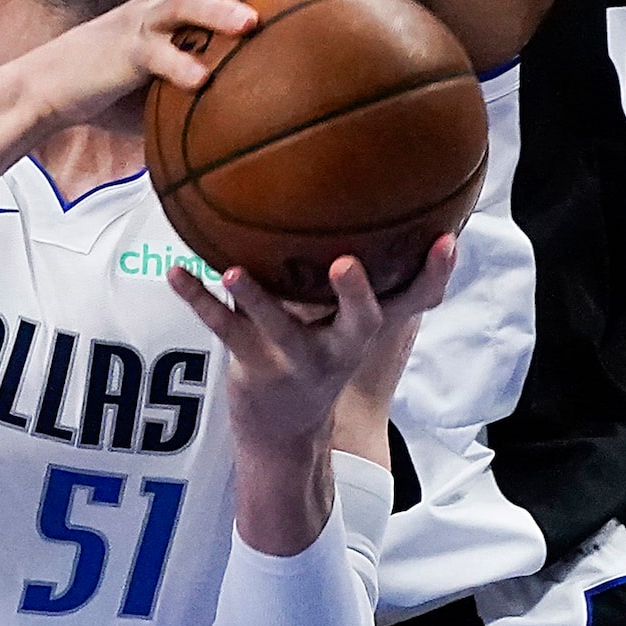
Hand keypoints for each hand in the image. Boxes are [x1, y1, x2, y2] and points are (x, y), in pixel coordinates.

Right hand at [0, 0, 378, 133]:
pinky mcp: (124, 49)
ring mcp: (151, 18)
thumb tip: (303, 118)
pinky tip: (199, 82)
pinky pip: (153, 53)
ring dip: (221, 8)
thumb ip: (237, 82)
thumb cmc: (133, 83)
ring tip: (253, 23)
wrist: (59, 84)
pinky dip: (176, 66)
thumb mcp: (193, 76)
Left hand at [173, 238, 456, 454]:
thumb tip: (371, 194)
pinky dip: (197, 298)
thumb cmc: (319, 352)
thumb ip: (358, 275)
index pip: (416, 300)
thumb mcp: (345, 322)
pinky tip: (176, 271)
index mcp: (366, 328)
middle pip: (360, 322)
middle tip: (346, 262)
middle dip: (355, 293)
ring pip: (278, 326)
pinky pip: (224, 327)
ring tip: (232, 270)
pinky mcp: (254, 366)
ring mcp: (296, 359)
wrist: (286, 431)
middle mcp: (339, 346)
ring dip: (255, 297)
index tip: (449, 241)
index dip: (437, 273)